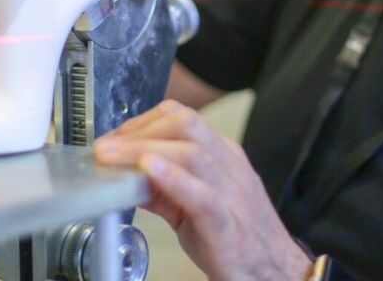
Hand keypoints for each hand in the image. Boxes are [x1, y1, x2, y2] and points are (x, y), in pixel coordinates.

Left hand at [94, 100, 311, 280]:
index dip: (141, 123)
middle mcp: (228, 166)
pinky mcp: (228, 223)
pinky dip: (173, 178)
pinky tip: (148, 171)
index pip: (180, 118)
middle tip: (105, 148)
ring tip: (113, 157)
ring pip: (191, 152)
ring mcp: (231, 192)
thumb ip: (162, 190)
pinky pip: (203, 194)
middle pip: (185, 124)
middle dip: (140, 130)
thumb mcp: (194, 207)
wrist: (276, 273)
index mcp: (222, 156)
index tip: (112, 140)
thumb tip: (124, 177)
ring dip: (144, 149)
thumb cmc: (239, 239)